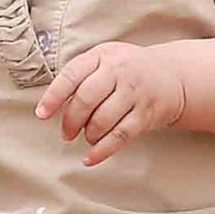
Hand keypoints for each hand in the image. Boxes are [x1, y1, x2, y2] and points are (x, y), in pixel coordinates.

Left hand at [39, 41, 186, 168]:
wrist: (173, 75)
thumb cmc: (129, 69)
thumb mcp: (106, 60)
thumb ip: (82, 76)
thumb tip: (53, 104)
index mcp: (103, 55)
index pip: (72, 75)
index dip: (53, 96)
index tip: (41, 114)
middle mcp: (119, 71)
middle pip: (86, 99)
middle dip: (71, 121)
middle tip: (66, 133)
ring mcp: (135, 92)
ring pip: (102, 119)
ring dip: (89, 134)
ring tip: (87, 137)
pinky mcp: (146, 113)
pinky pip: (120, 136)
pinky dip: (102, 150)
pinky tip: (90, 158)